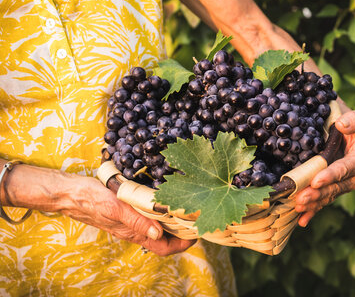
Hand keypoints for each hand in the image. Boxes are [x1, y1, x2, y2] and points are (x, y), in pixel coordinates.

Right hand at [62, 177, 195, 255]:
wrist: (70, 192)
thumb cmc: (91, 200)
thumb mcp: (116, 208)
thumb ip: (137, 221)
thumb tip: (157, 234)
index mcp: (133, 233)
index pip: (163, 248)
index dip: (182, 244)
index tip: (197, 233)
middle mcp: (135, 230)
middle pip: (164, 239)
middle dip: (183, 232)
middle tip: (198, 218)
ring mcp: (131, 220)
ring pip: (158, 226)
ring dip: (174, 220)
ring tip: (188, 207)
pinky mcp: (127, 210)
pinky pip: (149, 215)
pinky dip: (162, 209)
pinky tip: (168, 198)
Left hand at [294, 110, 354, 226]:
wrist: (341, 131)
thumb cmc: (347, 123)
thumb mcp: (353, 118)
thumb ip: (352, 120)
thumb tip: (342, 125)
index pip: (345, 169)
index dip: (331, 175)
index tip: (316, 180)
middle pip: (335, 187)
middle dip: (318, 194)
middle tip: (301, 198)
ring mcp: (344, 186)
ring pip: (328, 196)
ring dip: (313, 203)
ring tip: (298, 206)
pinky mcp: (333, 190)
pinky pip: (323, 202)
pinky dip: (312, 212)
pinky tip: (302, 221)